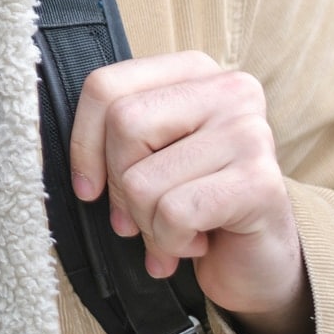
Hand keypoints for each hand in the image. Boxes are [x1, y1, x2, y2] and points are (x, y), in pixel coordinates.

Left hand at [68, 51, 314, 333]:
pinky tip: (196, 244)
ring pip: (143, 178)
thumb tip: (72, 164)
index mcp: (193, 71)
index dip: (83, 143)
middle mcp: (228, 88)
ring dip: (148, 224)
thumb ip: (115, 139)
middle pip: (123, 125)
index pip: (105, 86)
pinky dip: (171, 242)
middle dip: (120, 188)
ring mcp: (250, 131)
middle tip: (139, 219)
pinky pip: (174, 213)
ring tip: (175, 232)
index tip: (89, 188)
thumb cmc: (195, 206)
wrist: (257, 262)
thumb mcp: (149, 159)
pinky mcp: (261, 181)